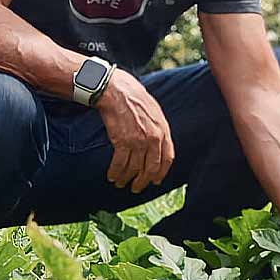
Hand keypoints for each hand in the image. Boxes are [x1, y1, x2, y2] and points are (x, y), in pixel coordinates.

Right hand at [94, 69, 174, 192]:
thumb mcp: (156, 113)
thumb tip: (159, 148)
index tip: (155, 181)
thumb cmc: (136, 100)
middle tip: (136, 188)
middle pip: (151, 168)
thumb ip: (159, 130)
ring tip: (121, 183)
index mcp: (164, 131)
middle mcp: (153, 138)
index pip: (167, 159)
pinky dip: (115, 173)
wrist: (118, 91)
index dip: (161, 173)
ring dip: (126, 179)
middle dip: (143, 181)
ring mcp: (138, 141)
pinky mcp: (122, 141)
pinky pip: (120, 164)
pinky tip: (112, 176)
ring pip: (134, 169)